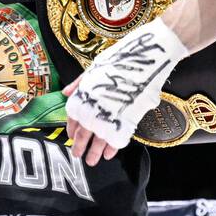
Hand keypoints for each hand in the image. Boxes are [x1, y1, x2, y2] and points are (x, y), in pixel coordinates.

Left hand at [62, 16, 189, 165]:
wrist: (149, 55)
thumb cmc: (122, 57)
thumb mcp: (97, 66)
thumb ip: (80, 83)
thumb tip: (66, 93)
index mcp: (87, 91)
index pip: (74, 114)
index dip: (72, 128)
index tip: (72, 137)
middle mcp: (97, 103)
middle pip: (85, 129)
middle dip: (81, 145)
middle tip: (79, 156)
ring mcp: (113, 110)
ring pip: (100, 136)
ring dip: (96, 150)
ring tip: (93, 160)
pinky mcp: (129, 114)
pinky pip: (118, 134)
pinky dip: (113, 145)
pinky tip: (110, 153)